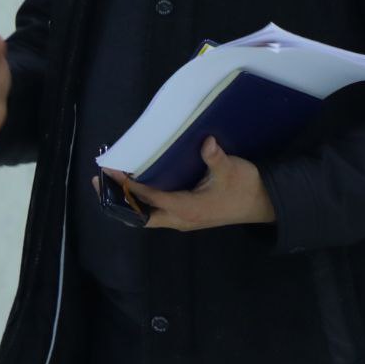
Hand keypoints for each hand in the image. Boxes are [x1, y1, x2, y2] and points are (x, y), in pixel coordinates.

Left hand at [103, 139, 276, 232]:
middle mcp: (180, 219)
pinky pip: (155, 214)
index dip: (129, 185)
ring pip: (146, 217)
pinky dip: (139, 204)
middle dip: (118, 200)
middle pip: (140, 215)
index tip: (111, 170)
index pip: (150, 198)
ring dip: (127, 203)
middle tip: (100, 183)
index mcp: (188, 209)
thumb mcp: (232, 169)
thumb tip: (206, 143)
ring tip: (108, 185)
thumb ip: (215, 158)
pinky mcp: (185, 217)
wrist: (264, 203)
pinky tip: (131, 190)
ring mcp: (182, 220)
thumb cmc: (246, 186)